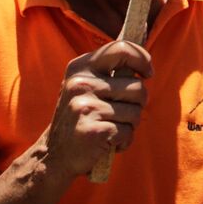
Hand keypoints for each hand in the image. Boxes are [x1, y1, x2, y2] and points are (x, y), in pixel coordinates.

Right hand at [42, 41, 152, 179]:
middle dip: (138, 103)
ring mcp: (86, 107)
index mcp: (80, 67)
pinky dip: (124, 141)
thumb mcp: (87, 86)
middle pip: (137, 87)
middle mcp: (81, 84)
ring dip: (130, 125)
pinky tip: (108, 143)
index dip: (142, 59)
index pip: (121, 49)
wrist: (54, 155)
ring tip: (111, 128)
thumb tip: (145, 63)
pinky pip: (128, 132)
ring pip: (135, 112)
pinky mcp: (93, 131)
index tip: (148, 73)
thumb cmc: (81, 116)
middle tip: (122, 113)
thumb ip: (110, 71)